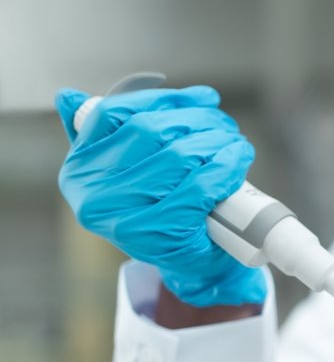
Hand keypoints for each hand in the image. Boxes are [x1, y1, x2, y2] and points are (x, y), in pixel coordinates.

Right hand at [55, 86, 265, 306]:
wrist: (192, 266)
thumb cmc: (163, 209)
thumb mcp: (128, 174)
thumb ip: (105, 136)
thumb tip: (69, 96)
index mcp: (79, 170)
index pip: (115, 114)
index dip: (165, 100)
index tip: (203, 98)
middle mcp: (93, 194)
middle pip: (152, 131)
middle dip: (198, 120)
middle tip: (225, 125)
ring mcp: (124, 217)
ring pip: (178, 155)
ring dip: (217, 140)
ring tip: (235, 141)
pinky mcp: (160, 235)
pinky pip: (199, 186)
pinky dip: (225, 168)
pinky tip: (237, 161)